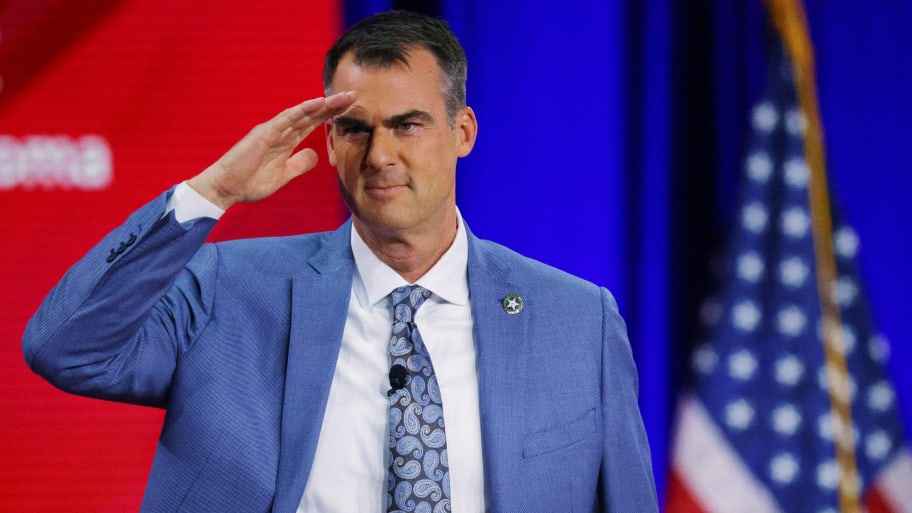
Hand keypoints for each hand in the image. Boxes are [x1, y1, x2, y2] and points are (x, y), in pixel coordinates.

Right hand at [188, 92, 355, 209]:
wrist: (226, 188)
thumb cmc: (249, 182)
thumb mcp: (283, 176)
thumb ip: (299, 164)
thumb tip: (316, 156)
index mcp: (286, 141)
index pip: (313, 124)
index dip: (331, 116)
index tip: (350, 110)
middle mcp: (281, 130)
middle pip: (311, 115)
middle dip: (332, 106)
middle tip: (353, 96)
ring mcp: (272, 130)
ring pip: (302, 112)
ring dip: (323, 104)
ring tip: (342, 97)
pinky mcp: (264, 133)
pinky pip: (286, 119)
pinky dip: (303, 110)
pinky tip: (318, 103)